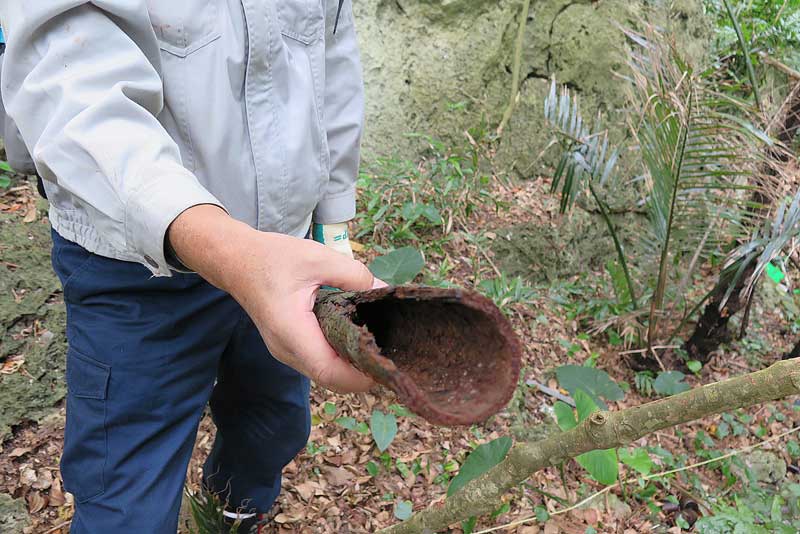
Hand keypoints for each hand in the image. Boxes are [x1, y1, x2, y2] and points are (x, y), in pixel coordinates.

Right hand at [167, 205, 385, 391]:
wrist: (236, 261)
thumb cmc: (273, 258)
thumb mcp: (317, 258)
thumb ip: (353, 274)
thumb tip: (384, 291)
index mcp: (291, 330)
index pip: (329, 371)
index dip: (360, 376)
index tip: (387, 364)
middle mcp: (286, 349)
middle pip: (330, 379)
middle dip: (362, 374)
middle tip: (391, 354)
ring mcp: (285, 352)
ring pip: (325, 374)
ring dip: (351, 367)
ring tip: (377, 346)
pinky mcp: (288, 348)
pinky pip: (318, 363)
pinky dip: (339, 359)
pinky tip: (356, 339)